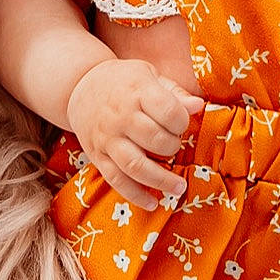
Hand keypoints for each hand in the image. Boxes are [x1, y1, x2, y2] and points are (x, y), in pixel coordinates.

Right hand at [65, 60, 203, 210]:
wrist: (81, 87)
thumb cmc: (124, 82)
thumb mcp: (149, 76)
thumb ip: (174, 93)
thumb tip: (198, 106)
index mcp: (136, 92)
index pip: (167, 110)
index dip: (182, 122)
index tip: (181, 124)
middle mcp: (120, 116)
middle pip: (154, 140)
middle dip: (172, 148)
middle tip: (176, 147)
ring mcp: (107, 138)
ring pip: (135, 165)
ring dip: (160, 180)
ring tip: (179, 188)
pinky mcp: (97, 156)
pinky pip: (116, 180)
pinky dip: (135, 194)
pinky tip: (152, 203)